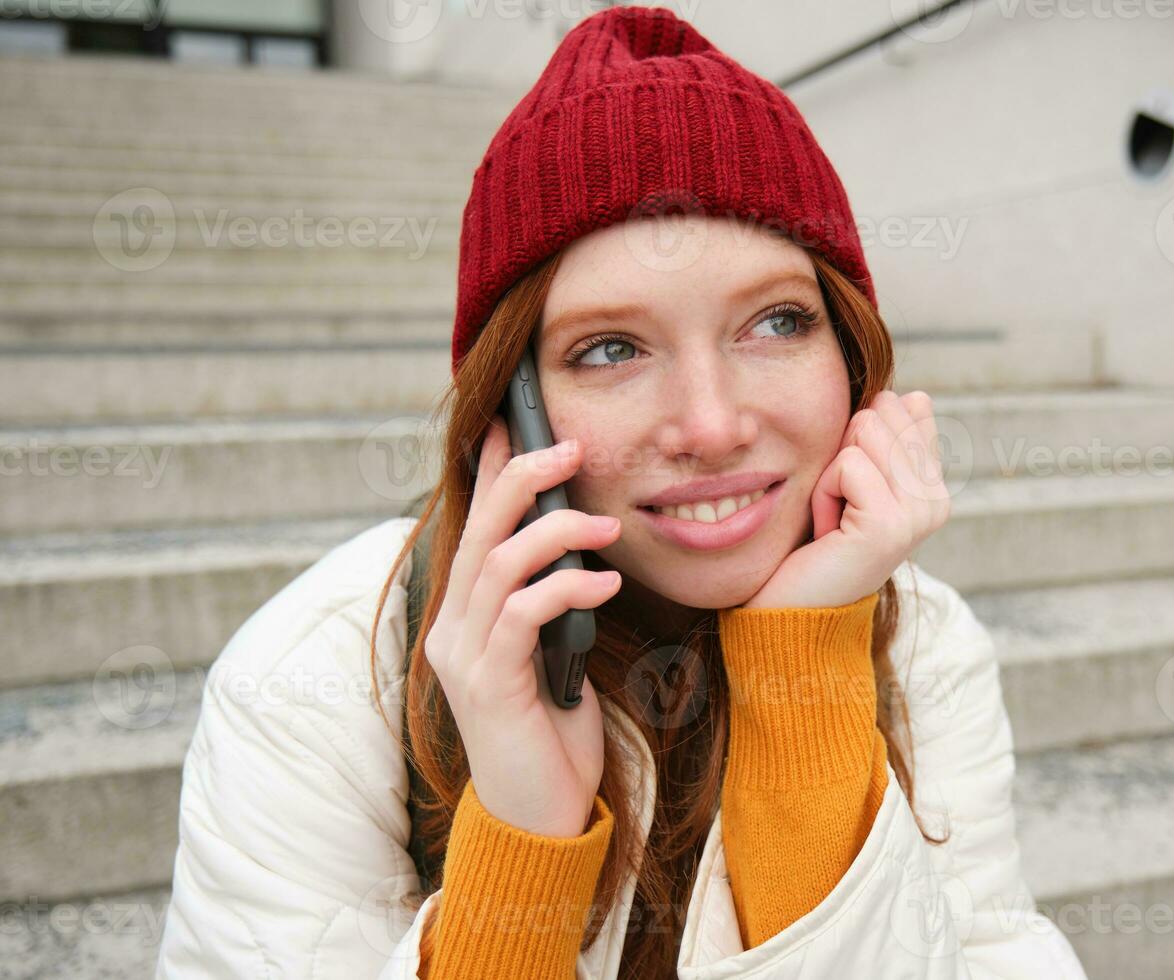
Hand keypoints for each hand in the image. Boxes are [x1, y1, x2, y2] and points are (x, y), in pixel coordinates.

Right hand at [422, 415, 622, 838]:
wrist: (538, 818)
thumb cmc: (552, 736)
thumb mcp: (551, 657)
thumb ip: (548, 609)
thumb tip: (577, 554)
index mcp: (463, 618)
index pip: (471, 529)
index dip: (489, 474)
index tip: (513, 425)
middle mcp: (452, 630)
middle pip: (477, 531)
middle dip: (521, 478)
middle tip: (569, 447)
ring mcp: (464, 657)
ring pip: (498, 563)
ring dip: (557, 532)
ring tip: (606, 527)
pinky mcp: (489, 684)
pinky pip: (524, 613)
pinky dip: (566, 587)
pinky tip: (604, 586)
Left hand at [743, 389, 950, 609]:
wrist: (798, 608)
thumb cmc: (817, 541)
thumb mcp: (854, 480)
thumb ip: (884, 439)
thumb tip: (916, 396)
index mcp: (934, 486)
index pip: (908, 407)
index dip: (859, 437)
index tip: (852, 489)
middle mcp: (936, 501)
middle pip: (882, 412)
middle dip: (843, 451)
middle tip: (839, 506)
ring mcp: (919, 514)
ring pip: (865, 430)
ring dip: (831, 472)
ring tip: (834, 517)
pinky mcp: (890, 524)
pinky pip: (848, 464)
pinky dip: (824, 491)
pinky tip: (828, 529)